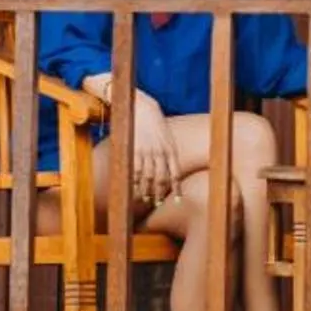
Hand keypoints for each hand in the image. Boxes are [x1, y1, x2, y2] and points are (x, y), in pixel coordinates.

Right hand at [127, 92, 175, 209]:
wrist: (141, 107)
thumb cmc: (154, 122)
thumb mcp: (166, 136)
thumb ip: (168, 151)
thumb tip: (170, 168)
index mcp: (170, 149)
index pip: (175, 173)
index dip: (176, 188)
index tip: (177, 200)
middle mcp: (160, 152)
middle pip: (161, 178)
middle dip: (160, 193)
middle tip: (157, 203)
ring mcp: (146, 152)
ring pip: (148, 177)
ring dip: (147, 190)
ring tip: (146, 199)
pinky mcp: (134, 150)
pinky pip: (135, 170)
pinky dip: (135, 182)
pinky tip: (134, 189)